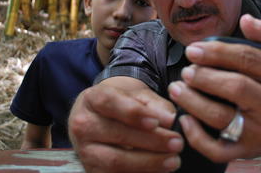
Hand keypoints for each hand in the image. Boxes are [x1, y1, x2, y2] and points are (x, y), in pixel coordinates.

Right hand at [68, 76, 183, 172]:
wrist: (101, 117)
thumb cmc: (125, 103)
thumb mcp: (138, 95)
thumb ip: (155, 105)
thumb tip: (170, 119)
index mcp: (93, 98)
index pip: (110, 103)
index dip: (134, 113)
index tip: (156, 122)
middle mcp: (83, 124)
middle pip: (117, 135)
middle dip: (152, 141)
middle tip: (177, 142)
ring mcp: (84, 150)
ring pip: (115, 160)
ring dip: (148, 163)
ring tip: (173, 160)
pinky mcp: (91, 170)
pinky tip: (160, 170)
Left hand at [167, 14, 260, 161]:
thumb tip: (246, 19)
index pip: (249, 59)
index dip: (218, 52)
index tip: (193, 49)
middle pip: (237, 88)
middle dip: (205, 77)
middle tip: (186, 70)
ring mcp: (260, 132)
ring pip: (223, 118)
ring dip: (194, 102)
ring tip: (177, 88)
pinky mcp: (245, 152)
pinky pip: (218, 150)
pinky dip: (197, 137)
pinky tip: (185, 120)